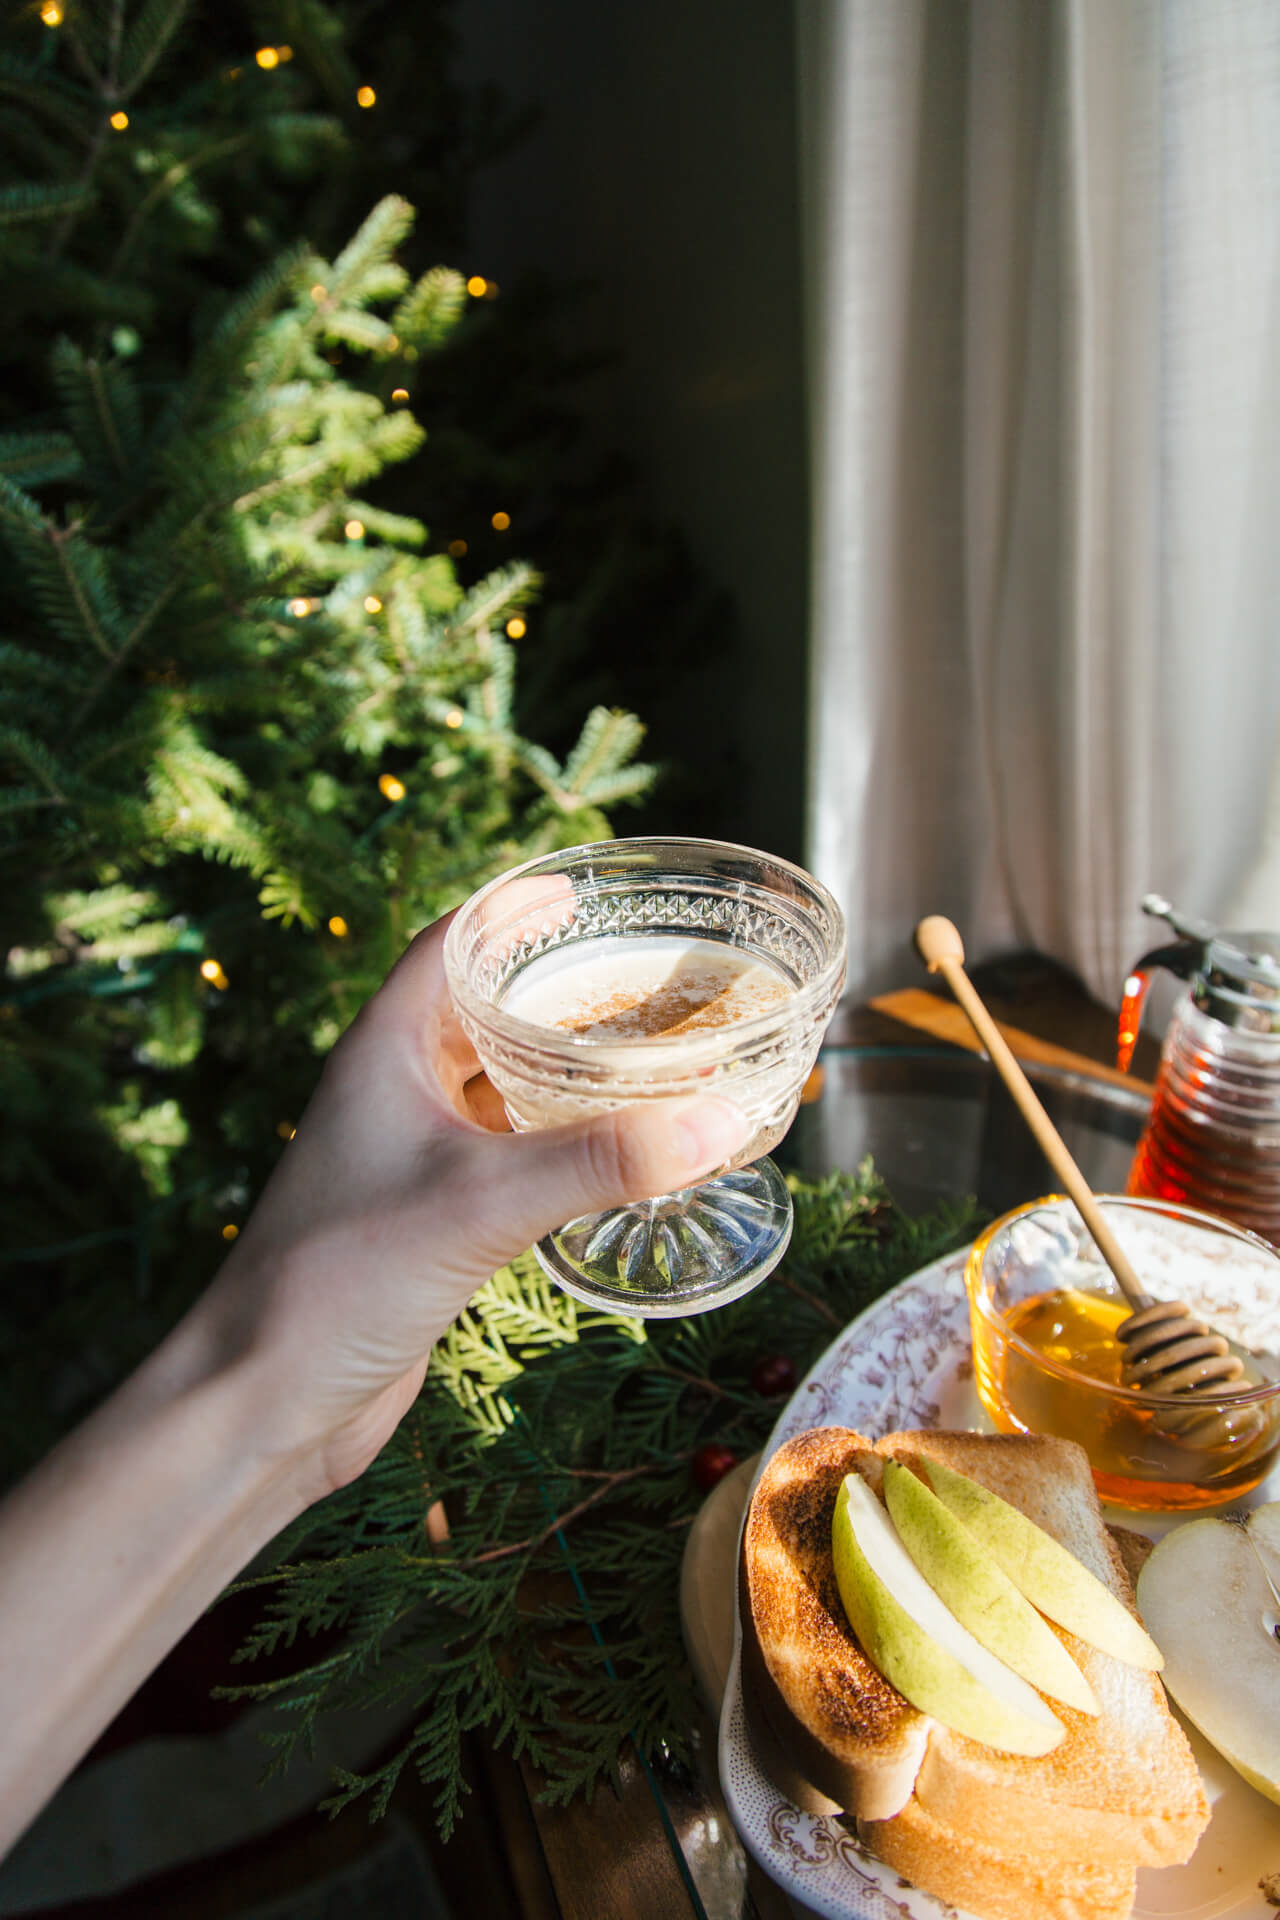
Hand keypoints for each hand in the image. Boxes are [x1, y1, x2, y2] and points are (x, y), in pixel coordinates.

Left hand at [199, 911, 749, 1500]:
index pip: (450, 943)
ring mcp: (409, 1157)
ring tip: (652, 1058)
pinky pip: (506, 1157)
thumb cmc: (337, 1281)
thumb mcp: (479, 1203)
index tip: (588, 894)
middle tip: (650, 981)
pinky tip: (617, 1156)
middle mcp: (393, 1092)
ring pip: (499, 1090)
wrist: (263, 1403)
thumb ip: (601, 1160)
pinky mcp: (429, 1220)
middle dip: (562, 994)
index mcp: (384, 1050)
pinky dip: (561, 1145)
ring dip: (566, 1074)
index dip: (514, 910)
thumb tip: (721, 1120)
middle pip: (484, 1013)